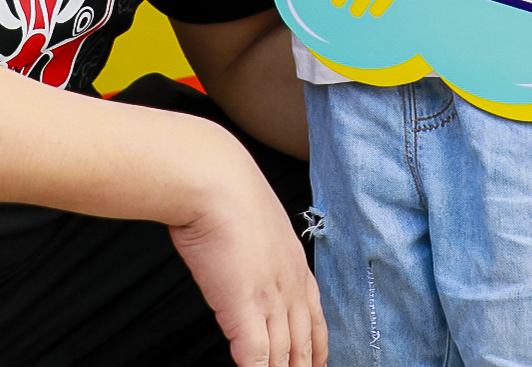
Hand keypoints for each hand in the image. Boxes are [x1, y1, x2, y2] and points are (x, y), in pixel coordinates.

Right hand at [166, 139, 327, 366]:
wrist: (214, 182)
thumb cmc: (227, 194)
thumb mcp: (256, 222)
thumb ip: (259, 250)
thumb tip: (247, 263)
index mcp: (296, 264)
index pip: (315, 318)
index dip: (317, 347)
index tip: (317, 364)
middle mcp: (290, 285)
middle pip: (303, 343)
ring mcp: (270, 299)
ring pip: (284, 355)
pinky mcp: (245, 308)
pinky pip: (256, 358)